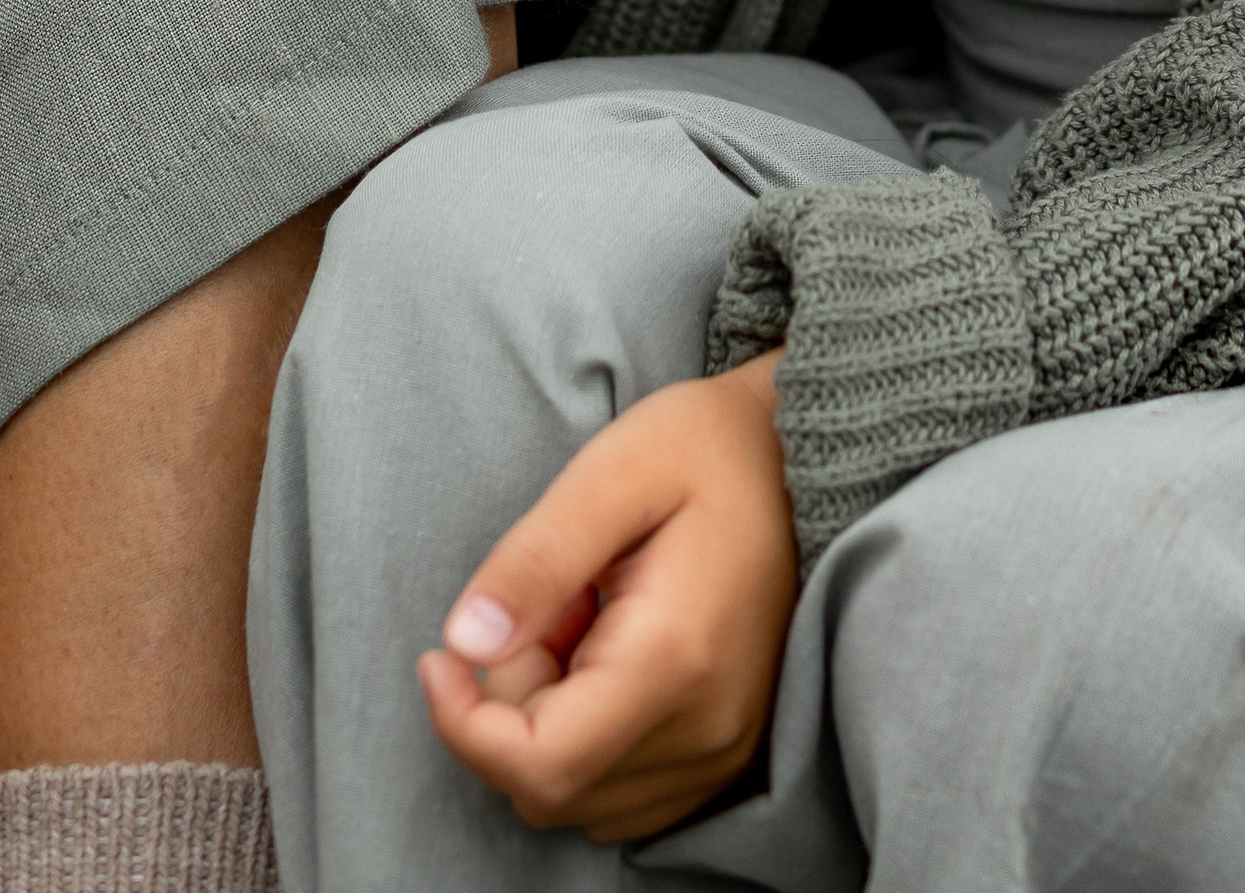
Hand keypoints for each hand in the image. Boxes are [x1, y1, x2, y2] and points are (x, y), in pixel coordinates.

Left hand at [419, 356, 796, 843]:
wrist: (805, 454)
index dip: (464, 726)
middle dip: (514, 702)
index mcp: (675, 660)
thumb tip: (464, 645)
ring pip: (582, 796)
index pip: (540, 765)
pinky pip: (623, 795)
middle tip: (548, 599)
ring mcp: (725, 750)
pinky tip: (611, 655)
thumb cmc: (707, 448)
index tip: (439, 656)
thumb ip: (535, 561)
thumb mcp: (613, 471)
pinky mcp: (729, 753)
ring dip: (552, 720)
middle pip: (552, 783)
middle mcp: (708, 730)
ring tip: (587, 615)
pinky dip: (591, 739)